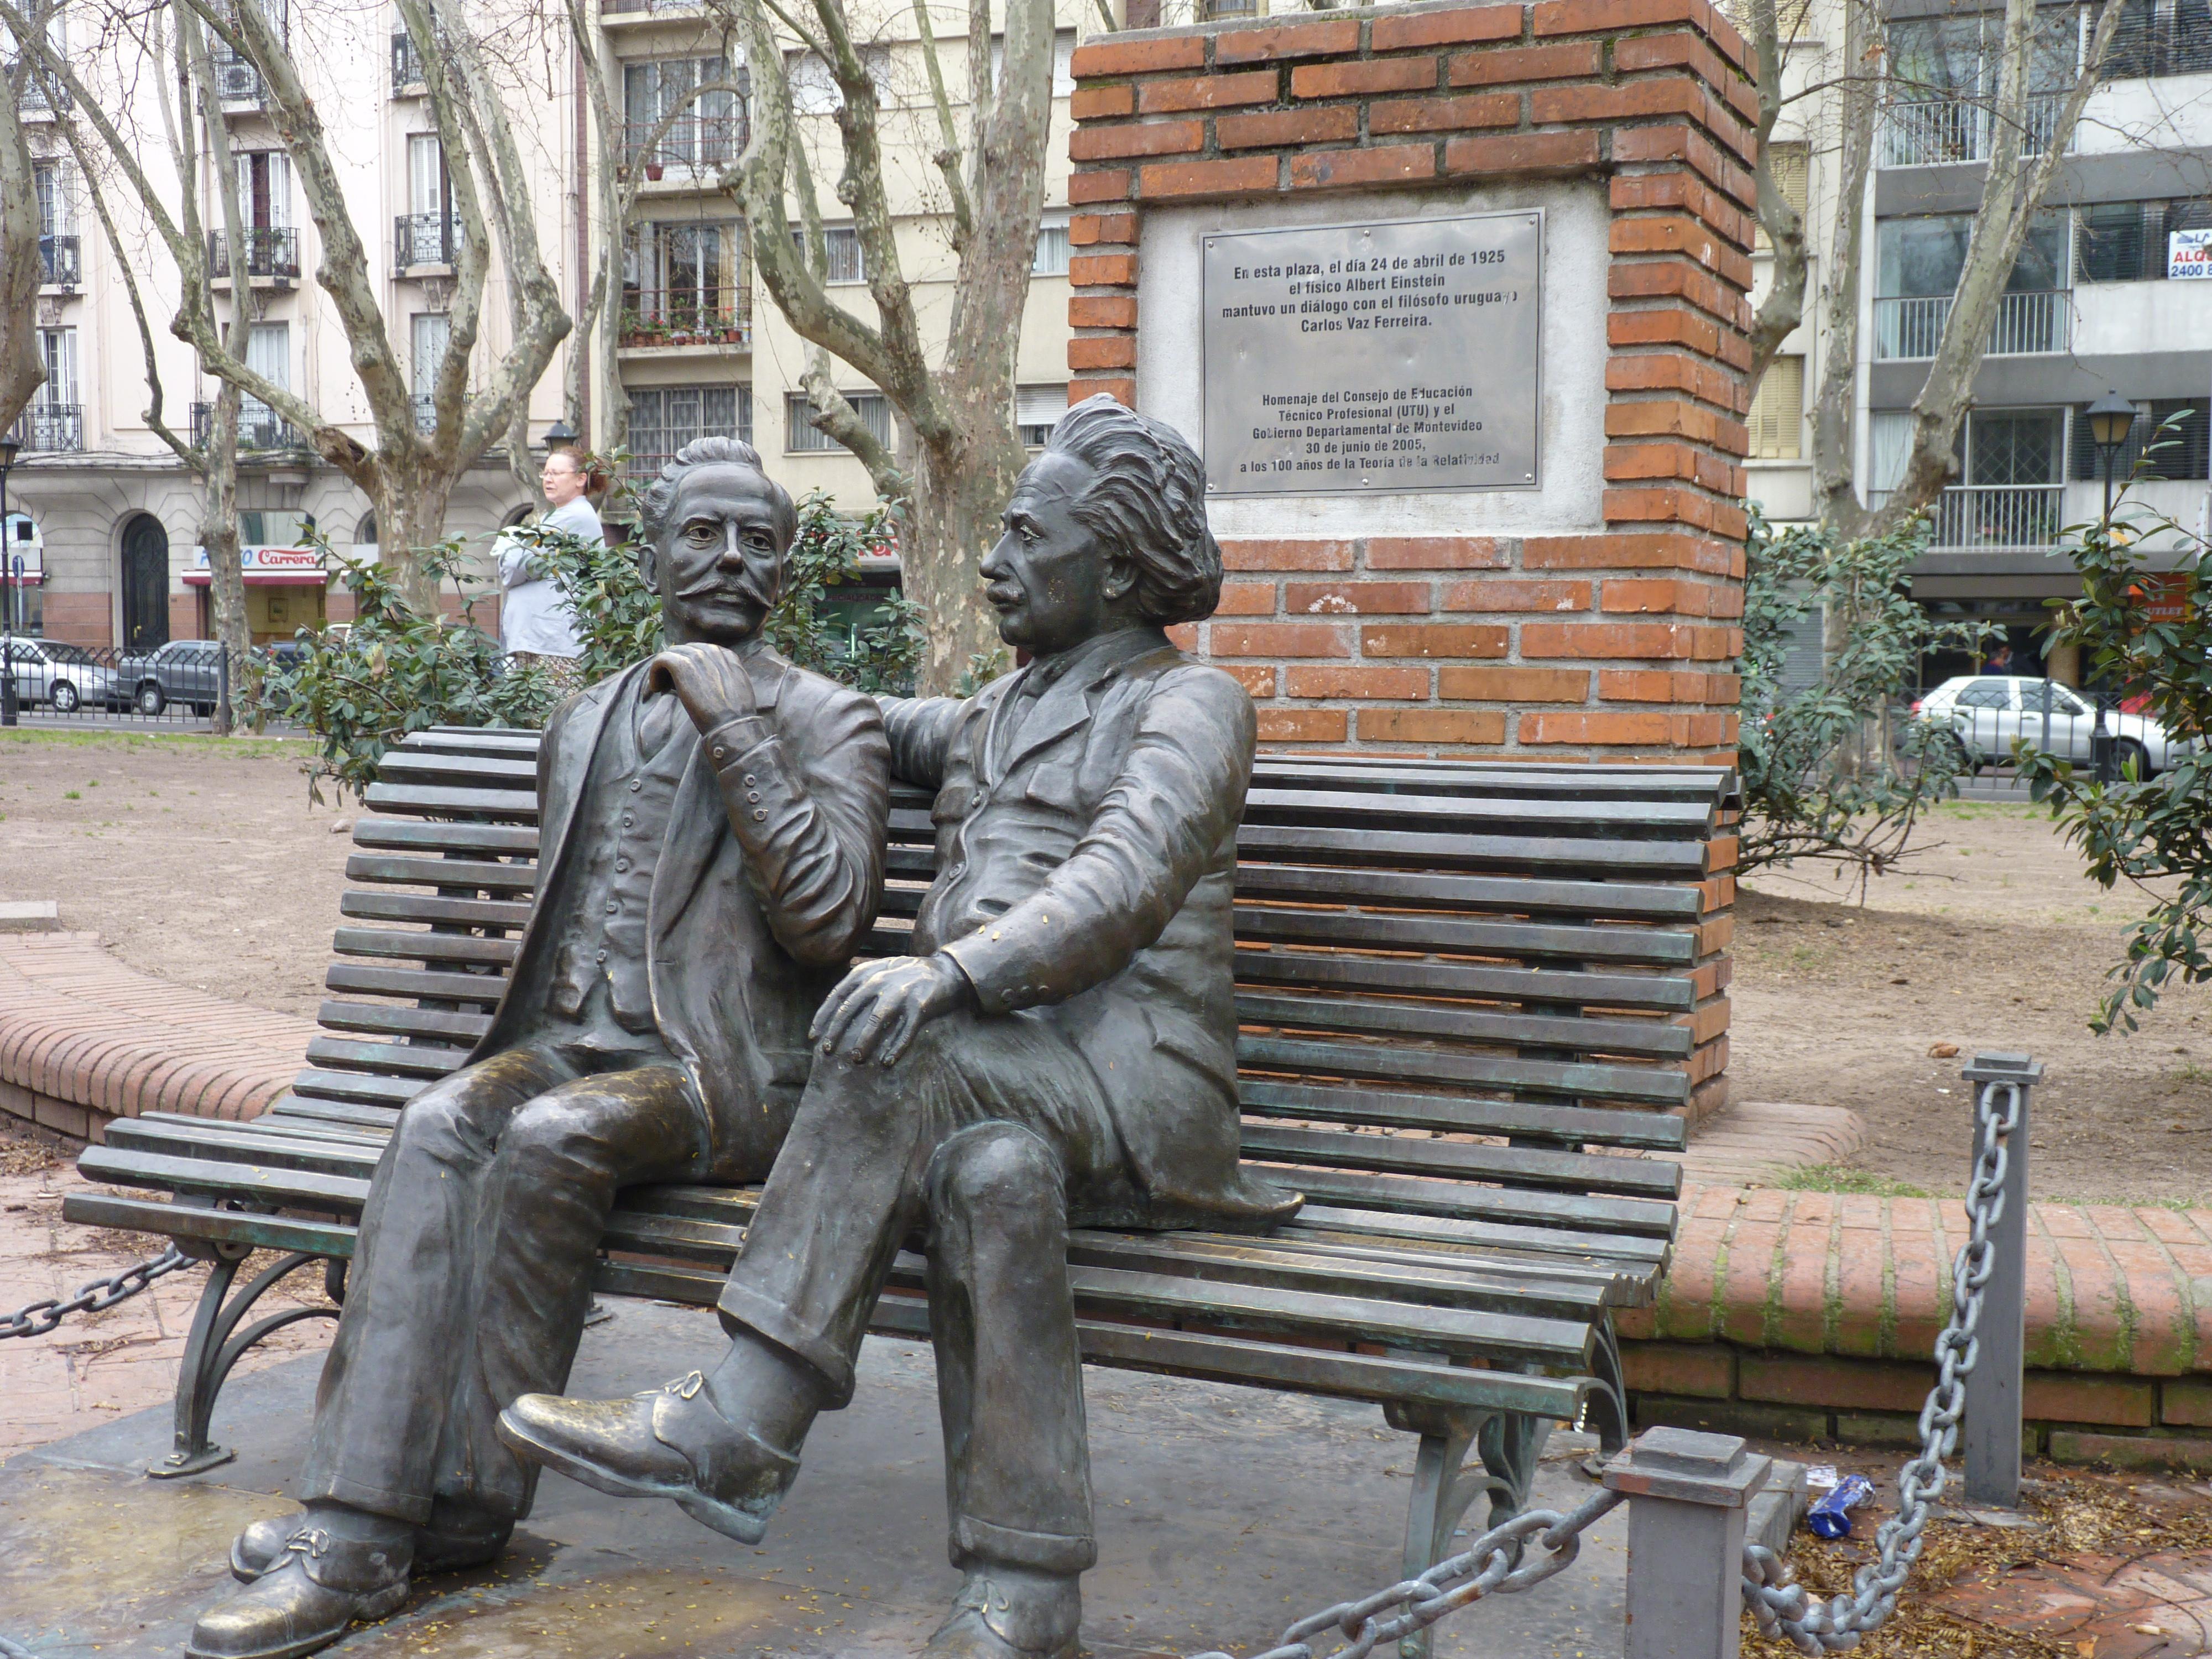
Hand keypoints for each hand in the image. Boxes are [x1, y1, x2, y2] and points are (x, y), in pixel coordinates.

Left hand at [647, 642, 756, 729]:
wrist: (731, 725)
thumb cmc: (734, 714)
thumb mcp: (738, 686)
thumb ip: (725, 674)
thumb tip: (703, 674)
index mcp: (727, 655)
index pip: (700, 651)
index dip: (689, 664)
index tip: (684, 681)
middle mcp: (712, 651)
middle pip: (685, 650)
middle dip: (676, 665)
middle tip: (670, 685)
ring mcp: (697, 656)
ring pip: (672, 653)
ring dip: (663, 670)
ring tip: (662, 688)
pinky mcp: (682, 665)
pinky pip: (661, 660)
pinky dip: (654, 672)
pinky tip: (656, 688)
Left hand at [809, 955, 972, 1066]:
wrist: (947, 972)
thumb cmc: (907, 976)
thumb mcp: (880, 972)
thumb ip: (859, 986)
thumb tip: (833, 1013)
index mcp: (868, 971)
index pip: (838, 995)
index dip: (823, 1017)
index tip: (813, 1037)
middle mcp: (882, 979)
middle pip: (852, 1009)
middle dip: (837, 1032)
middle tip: (828, 1052)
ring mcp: (902, 992)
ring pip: (876, 1021)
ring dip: (864, 1041)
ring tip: (856, 1059)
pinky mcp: (921, 1006)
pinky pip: (905, 1031)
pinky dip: (896, 1048)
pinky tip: (887, 1062)